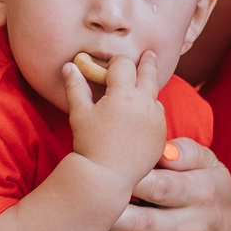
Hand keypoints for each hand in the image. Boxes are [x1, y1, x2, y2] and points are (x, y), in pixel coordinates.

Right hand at [64, 49, 168, 185]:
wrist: (107, 176)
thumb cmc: (89, 144)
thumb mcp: (79, 114)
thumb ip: (75, 87)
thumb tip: (69, 66)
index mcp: (123, 94)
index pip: (123, 65)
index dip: (116, 62)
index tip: (113, 63)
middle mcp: (144, 103)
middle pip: (148, 73)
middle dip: (147, 62)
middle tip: (150, 53)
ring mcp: (156, 119)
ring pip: (155, 94)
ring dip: (149, 87)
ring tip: (147, 81)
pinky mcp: (161, 134)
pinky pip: (158, 114)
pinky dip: (151, 109)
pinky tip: (144, 112)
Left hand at [90, 139, 230, 230]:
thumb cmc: (216, 201)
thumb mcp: (213, 169)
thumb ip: (188, 151)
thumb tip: (161, 149)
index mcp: (201, 194)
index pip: (161, 185)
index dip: (128, 179)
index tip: (97, 170)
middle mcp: (191, 228)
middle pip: (144, 222)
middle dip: (108, 216)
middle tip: (74, 208)